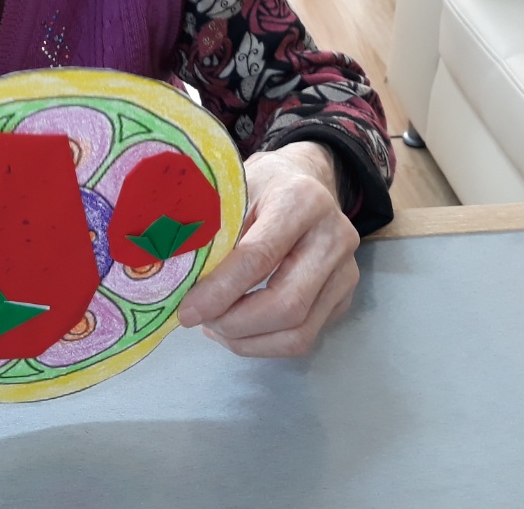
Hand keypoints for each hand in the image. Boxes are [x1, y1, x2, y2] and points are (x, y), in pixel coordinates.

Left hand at [177, 141, 359, 356]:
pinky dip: (264, 342)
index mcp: (301, 201)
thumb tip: (177, 277)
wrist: (305, 182)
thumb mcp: (232, 191)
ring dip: (248, 340)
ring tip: (214, 326)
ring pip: (300, 332)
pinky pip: (305, 336)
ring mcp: (346, 271)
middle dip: (235, 324)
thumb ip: (212, 230)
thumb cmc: (260, 186)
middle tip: (199, 320)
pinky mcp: (344, 297)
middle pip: (288, 304)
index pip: (259, 258)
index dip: (220, 291)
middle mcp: (334, 237)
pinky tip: (236, 327)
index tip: (187, 310)